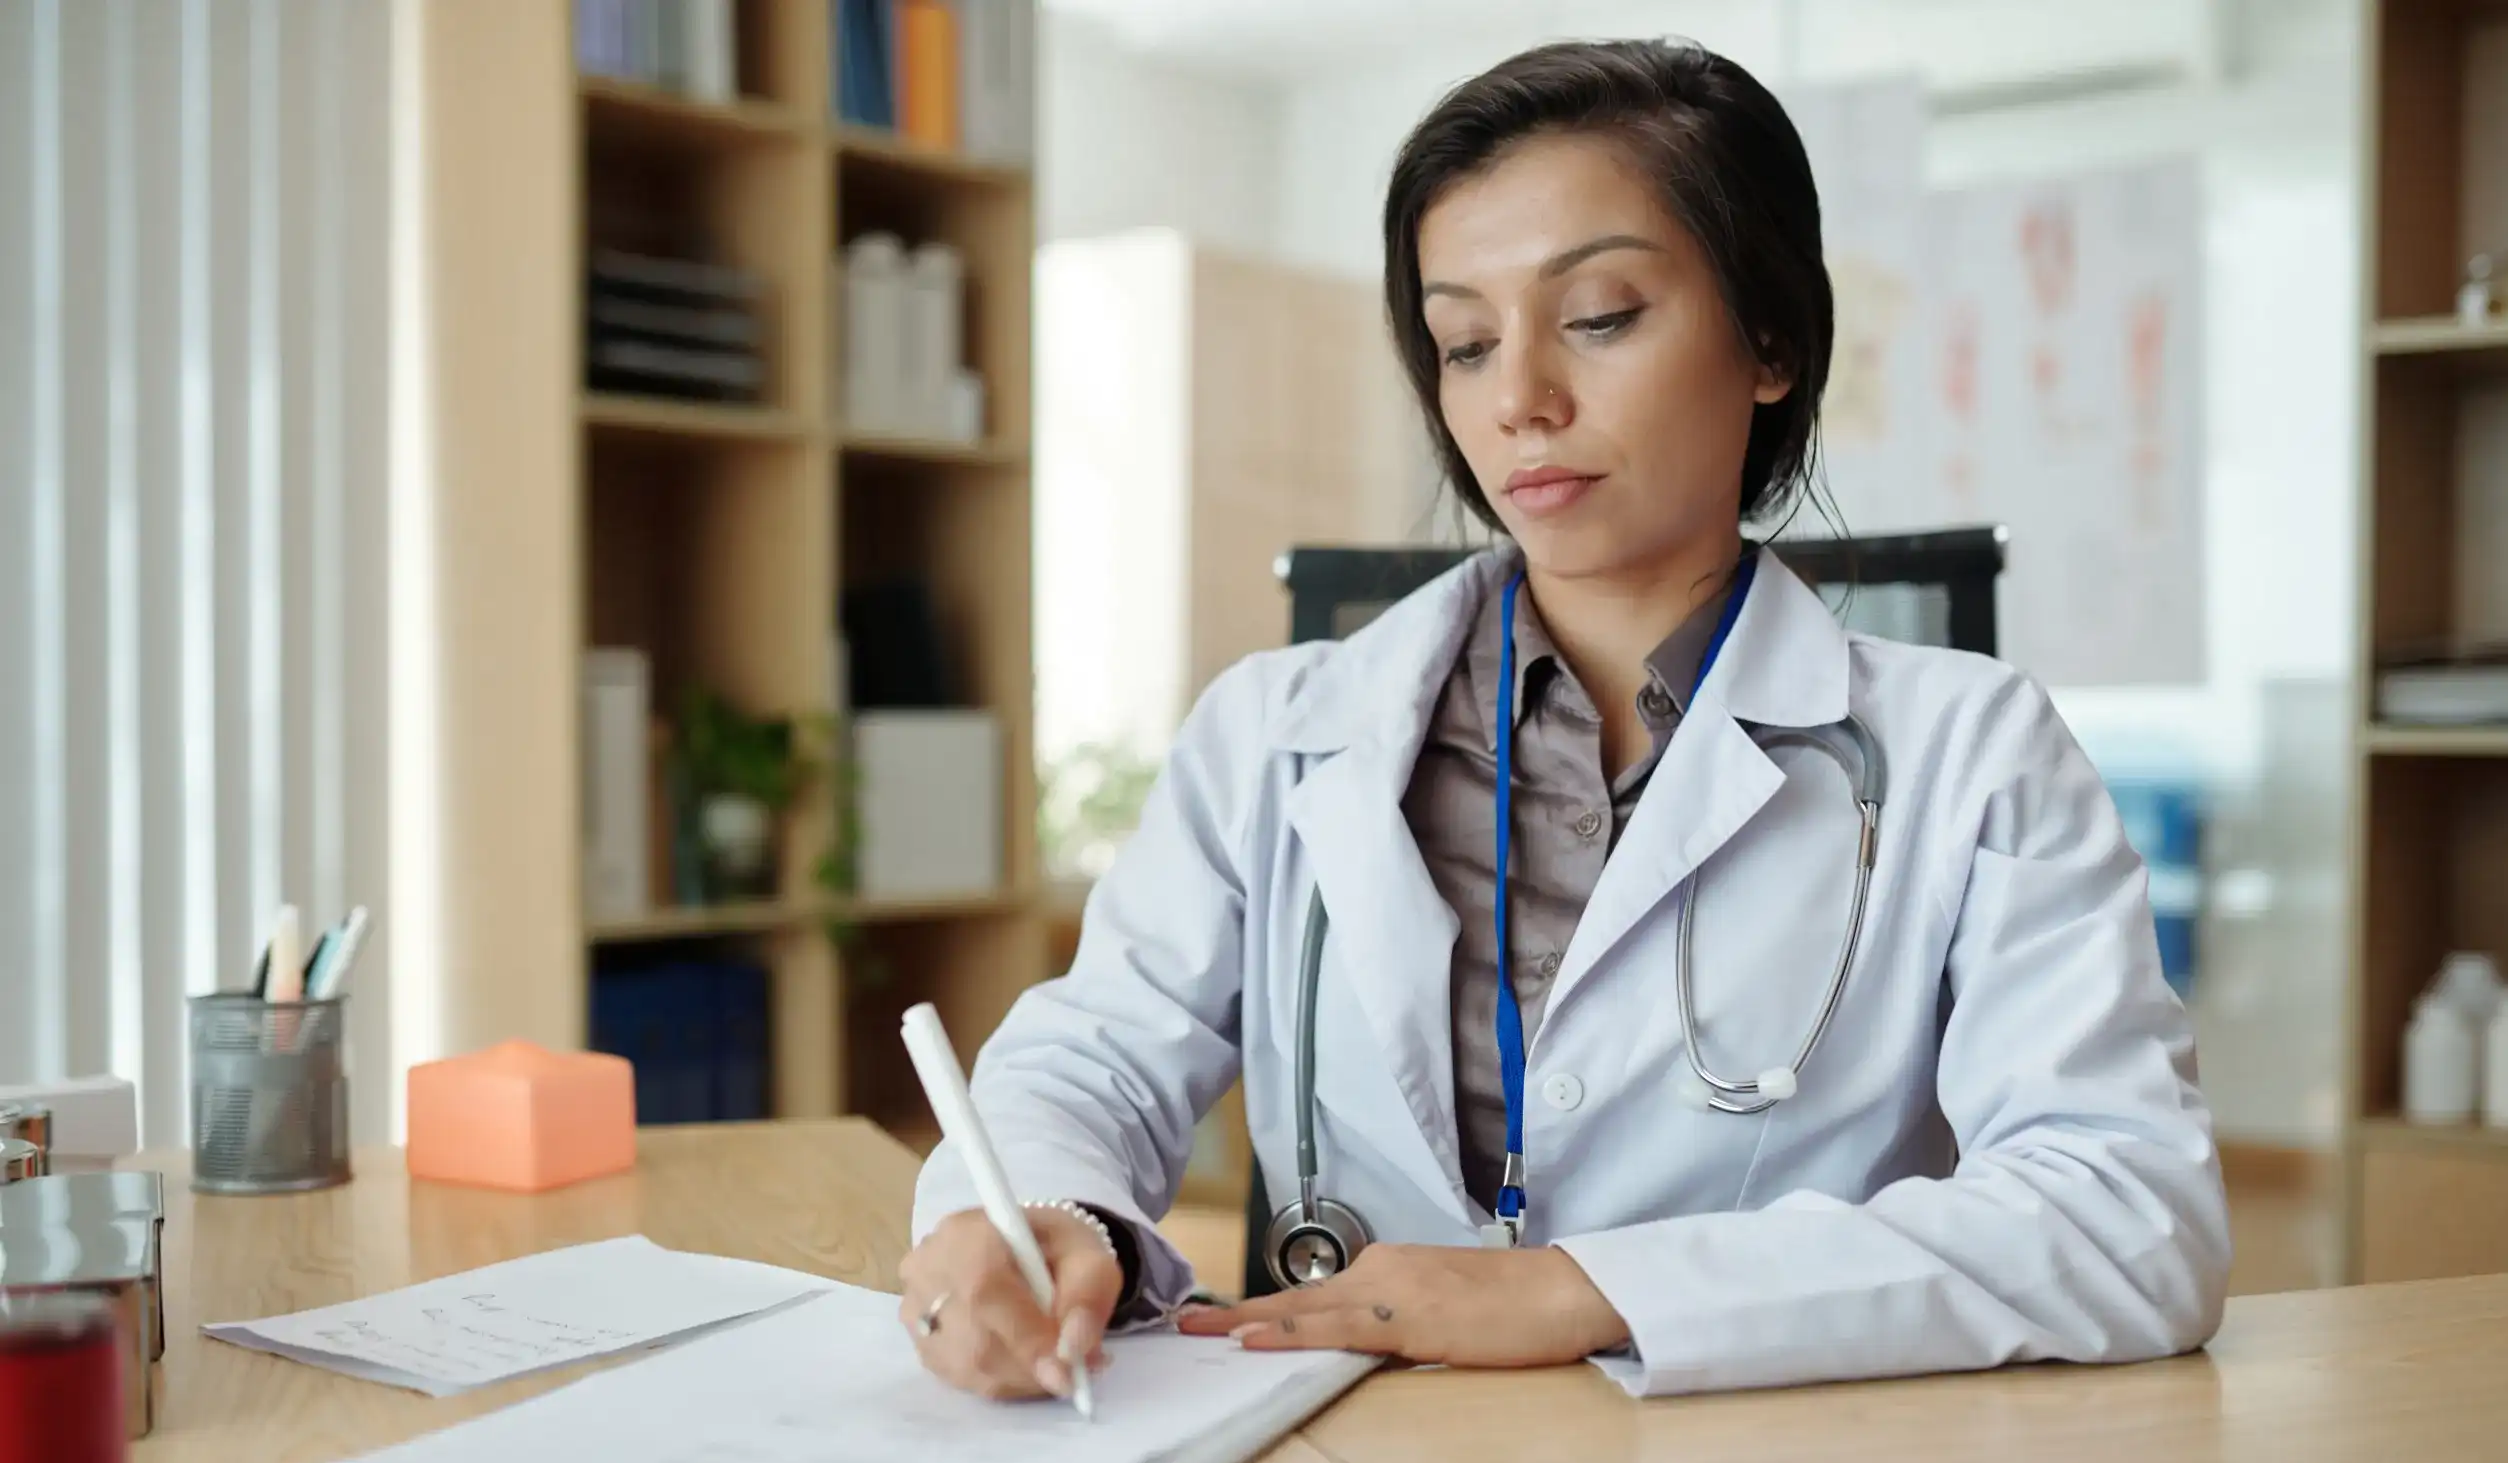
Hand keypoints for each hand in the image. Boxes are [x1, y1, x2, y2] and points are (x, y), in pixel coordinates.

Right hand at [897, 1205, 1122, 1400]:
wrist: (1020, 1249)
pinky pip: (962, 1378)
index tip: (1065, 1374)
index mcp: (967, 1233)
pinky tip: (1022, 1361)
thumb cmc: (1054, 1248)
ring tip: (1052, 1361)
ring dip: (1019, 1377)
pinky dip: (1002, 1380)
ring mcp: (915, 1308)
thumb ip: (1088, 1295)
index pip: (987, 1292)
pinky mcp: (919, 1341)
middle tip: (1072, 1371)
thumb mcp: (1087, 1255)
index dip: (1026, 1340)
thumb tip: (1074, 1347)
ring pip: (969, 1367)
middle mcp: (928, 1269)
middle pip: (977, 1340)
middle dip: (1031, 1366)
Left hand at [1175, 1244, 1629, 1365]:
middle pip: (1296, 1297)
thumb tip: (1370, 1346)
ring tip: (1202, 1329)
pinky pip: (1335, 1328)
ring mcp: (1391, 1290)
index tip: (1223, 1317)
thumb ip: (1400, 1323)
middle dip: (1238, 1310)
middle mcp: (1381, 1270)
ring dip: (1250, 1320)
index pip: (1313, 1294)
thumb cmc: (1517, 1305)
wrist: (1565, 1292)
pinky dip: (1288, 1332)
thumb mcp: (1445, 1310)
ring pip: (1305, 1309)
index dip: (1265, 1309)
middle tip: (1186, 1319)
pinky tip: (1253, 1337)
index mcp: (1389, 1269)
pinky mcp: (1407, 1317)